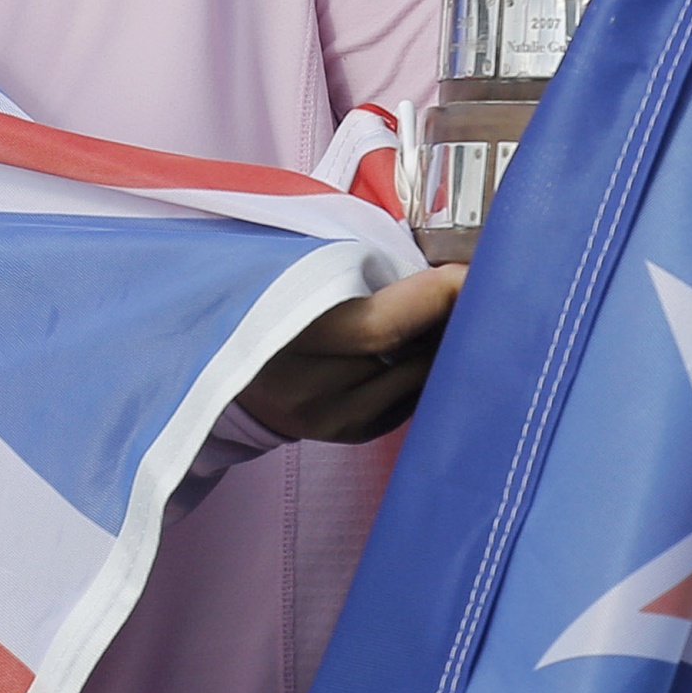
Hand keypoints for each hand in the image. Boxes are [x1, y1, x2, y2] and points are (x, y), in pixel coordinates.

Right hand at [237, 264, 464, 444]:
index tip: (472, 269)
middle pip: (406, 352)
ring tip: (456, 308)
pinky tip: (428, 340)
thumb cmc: (254, 294)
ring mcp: (328, 416)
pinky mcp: (345, 432)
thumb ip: (347, 263)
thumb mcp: (282, 264)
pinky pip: (407, 398)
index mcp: (283, 334)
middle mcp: (306, 387)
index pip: (381, 324)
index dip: (434, 295)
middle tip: (481, 283)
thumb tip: (431, 260)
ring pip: (415, 379)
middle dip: (451, 314)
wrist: (210, 362)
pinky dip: (426, 367)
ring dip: (444, 342)